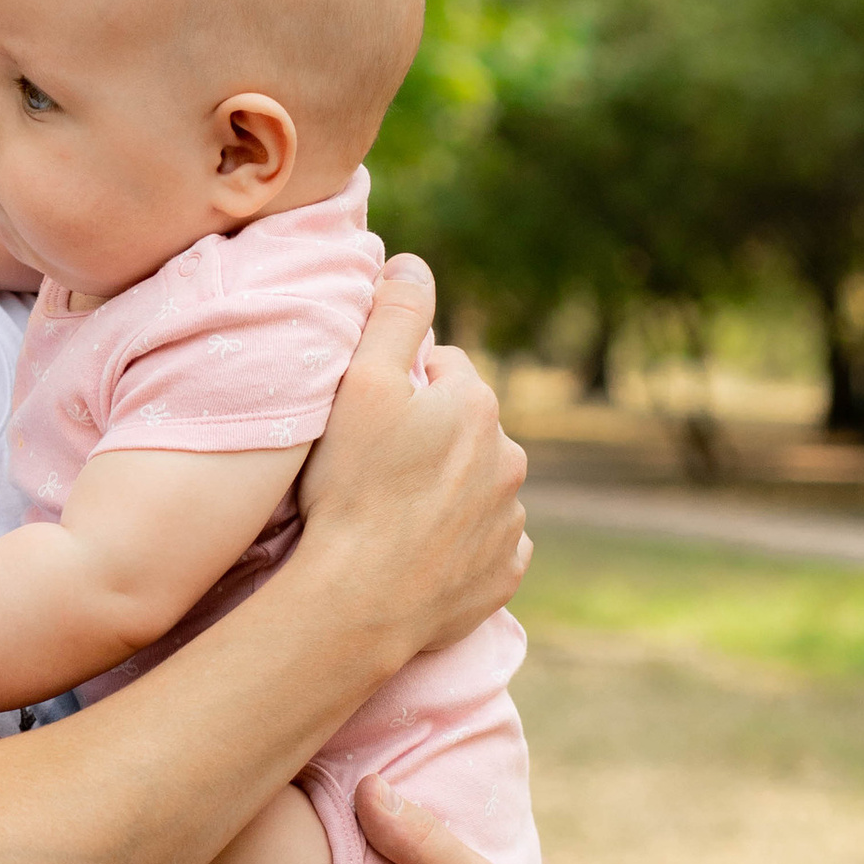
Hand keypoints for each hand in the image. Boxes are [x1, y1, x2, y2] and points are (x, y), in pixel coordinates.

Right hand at [296, 255, 530, 656]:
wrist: (362, 599)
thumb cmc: (353, 487)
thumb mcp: (360, 383)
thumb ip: (393, 315)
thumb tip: (414, 264)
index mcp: (477, 406)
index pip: (441, 369)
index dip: (399, 386)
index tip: (367, 416)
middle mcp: (508, 459)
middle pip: (463, 429)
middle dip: (429, 437)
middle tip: (373, 465)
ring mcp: (510, 521)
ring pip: (477, 486)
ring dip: (445, 490)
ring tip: (392, 513)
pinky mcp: (503, 573)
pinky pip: (486, 544)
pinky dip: (460, 543)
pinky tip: (421, 551)